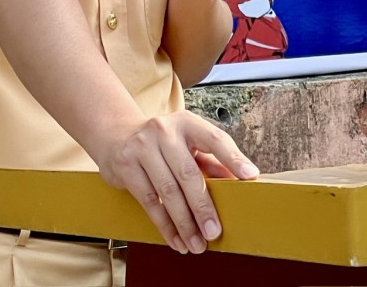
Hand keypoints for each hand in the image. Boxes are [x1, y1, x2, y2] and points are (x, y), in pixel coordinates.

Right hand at [96, 109, 258, 253]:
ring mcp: (143, 146)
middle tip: (214, 232)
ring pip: (168, 192)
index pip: (214, 138)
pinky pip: (149, 202)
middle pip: (188, 174)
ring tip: (196, 244)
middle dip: (203, 207)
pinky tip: (176, 240)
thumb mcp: (186, 143)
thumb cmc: (162, 143)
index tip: (250, 176)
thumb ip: (210, 161)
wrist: (117, 135)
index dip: (233, 157)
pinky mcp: (126, 165)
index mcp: (186, 122)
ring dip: (184, 224)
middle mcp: (164, 130)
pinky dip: (165, 226)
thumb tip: (238, 182)